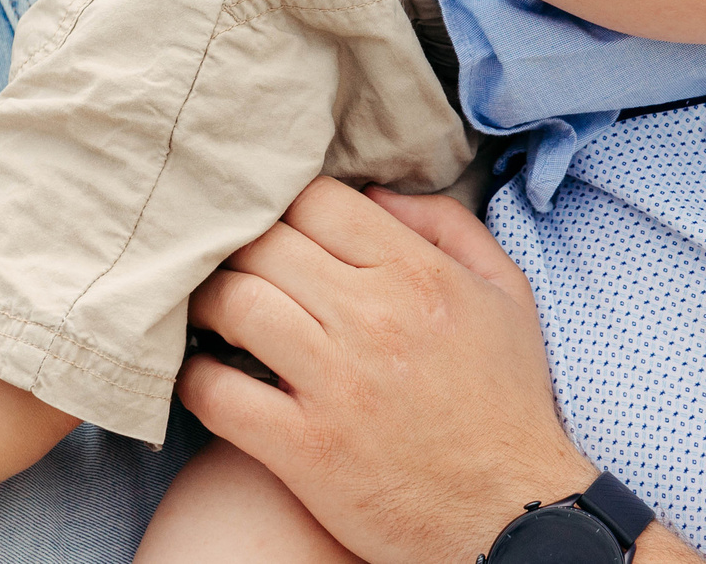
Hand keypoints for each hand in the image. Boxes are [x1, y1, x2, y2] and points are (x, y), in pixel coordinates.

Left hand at [179, 179, 596, 563]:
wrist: (511, 511)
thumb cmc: (507, 399)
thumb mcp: (506, 292)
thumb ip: (447, 226)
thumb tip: (375, 194)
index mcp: (418, 273)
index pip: (317, 201)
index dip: (287, 206)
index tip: (280, 228)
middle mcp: (373, 317)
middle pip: (265, 245)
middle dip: (239, 248)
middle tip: (232, 266)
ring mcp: (335, 384)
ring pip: (234, 305)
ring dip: (208, 302)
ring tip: (208, 312)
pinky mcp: (304, 448)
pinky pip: (217, 395)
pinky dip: (194, 378)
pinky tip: (201, 374)